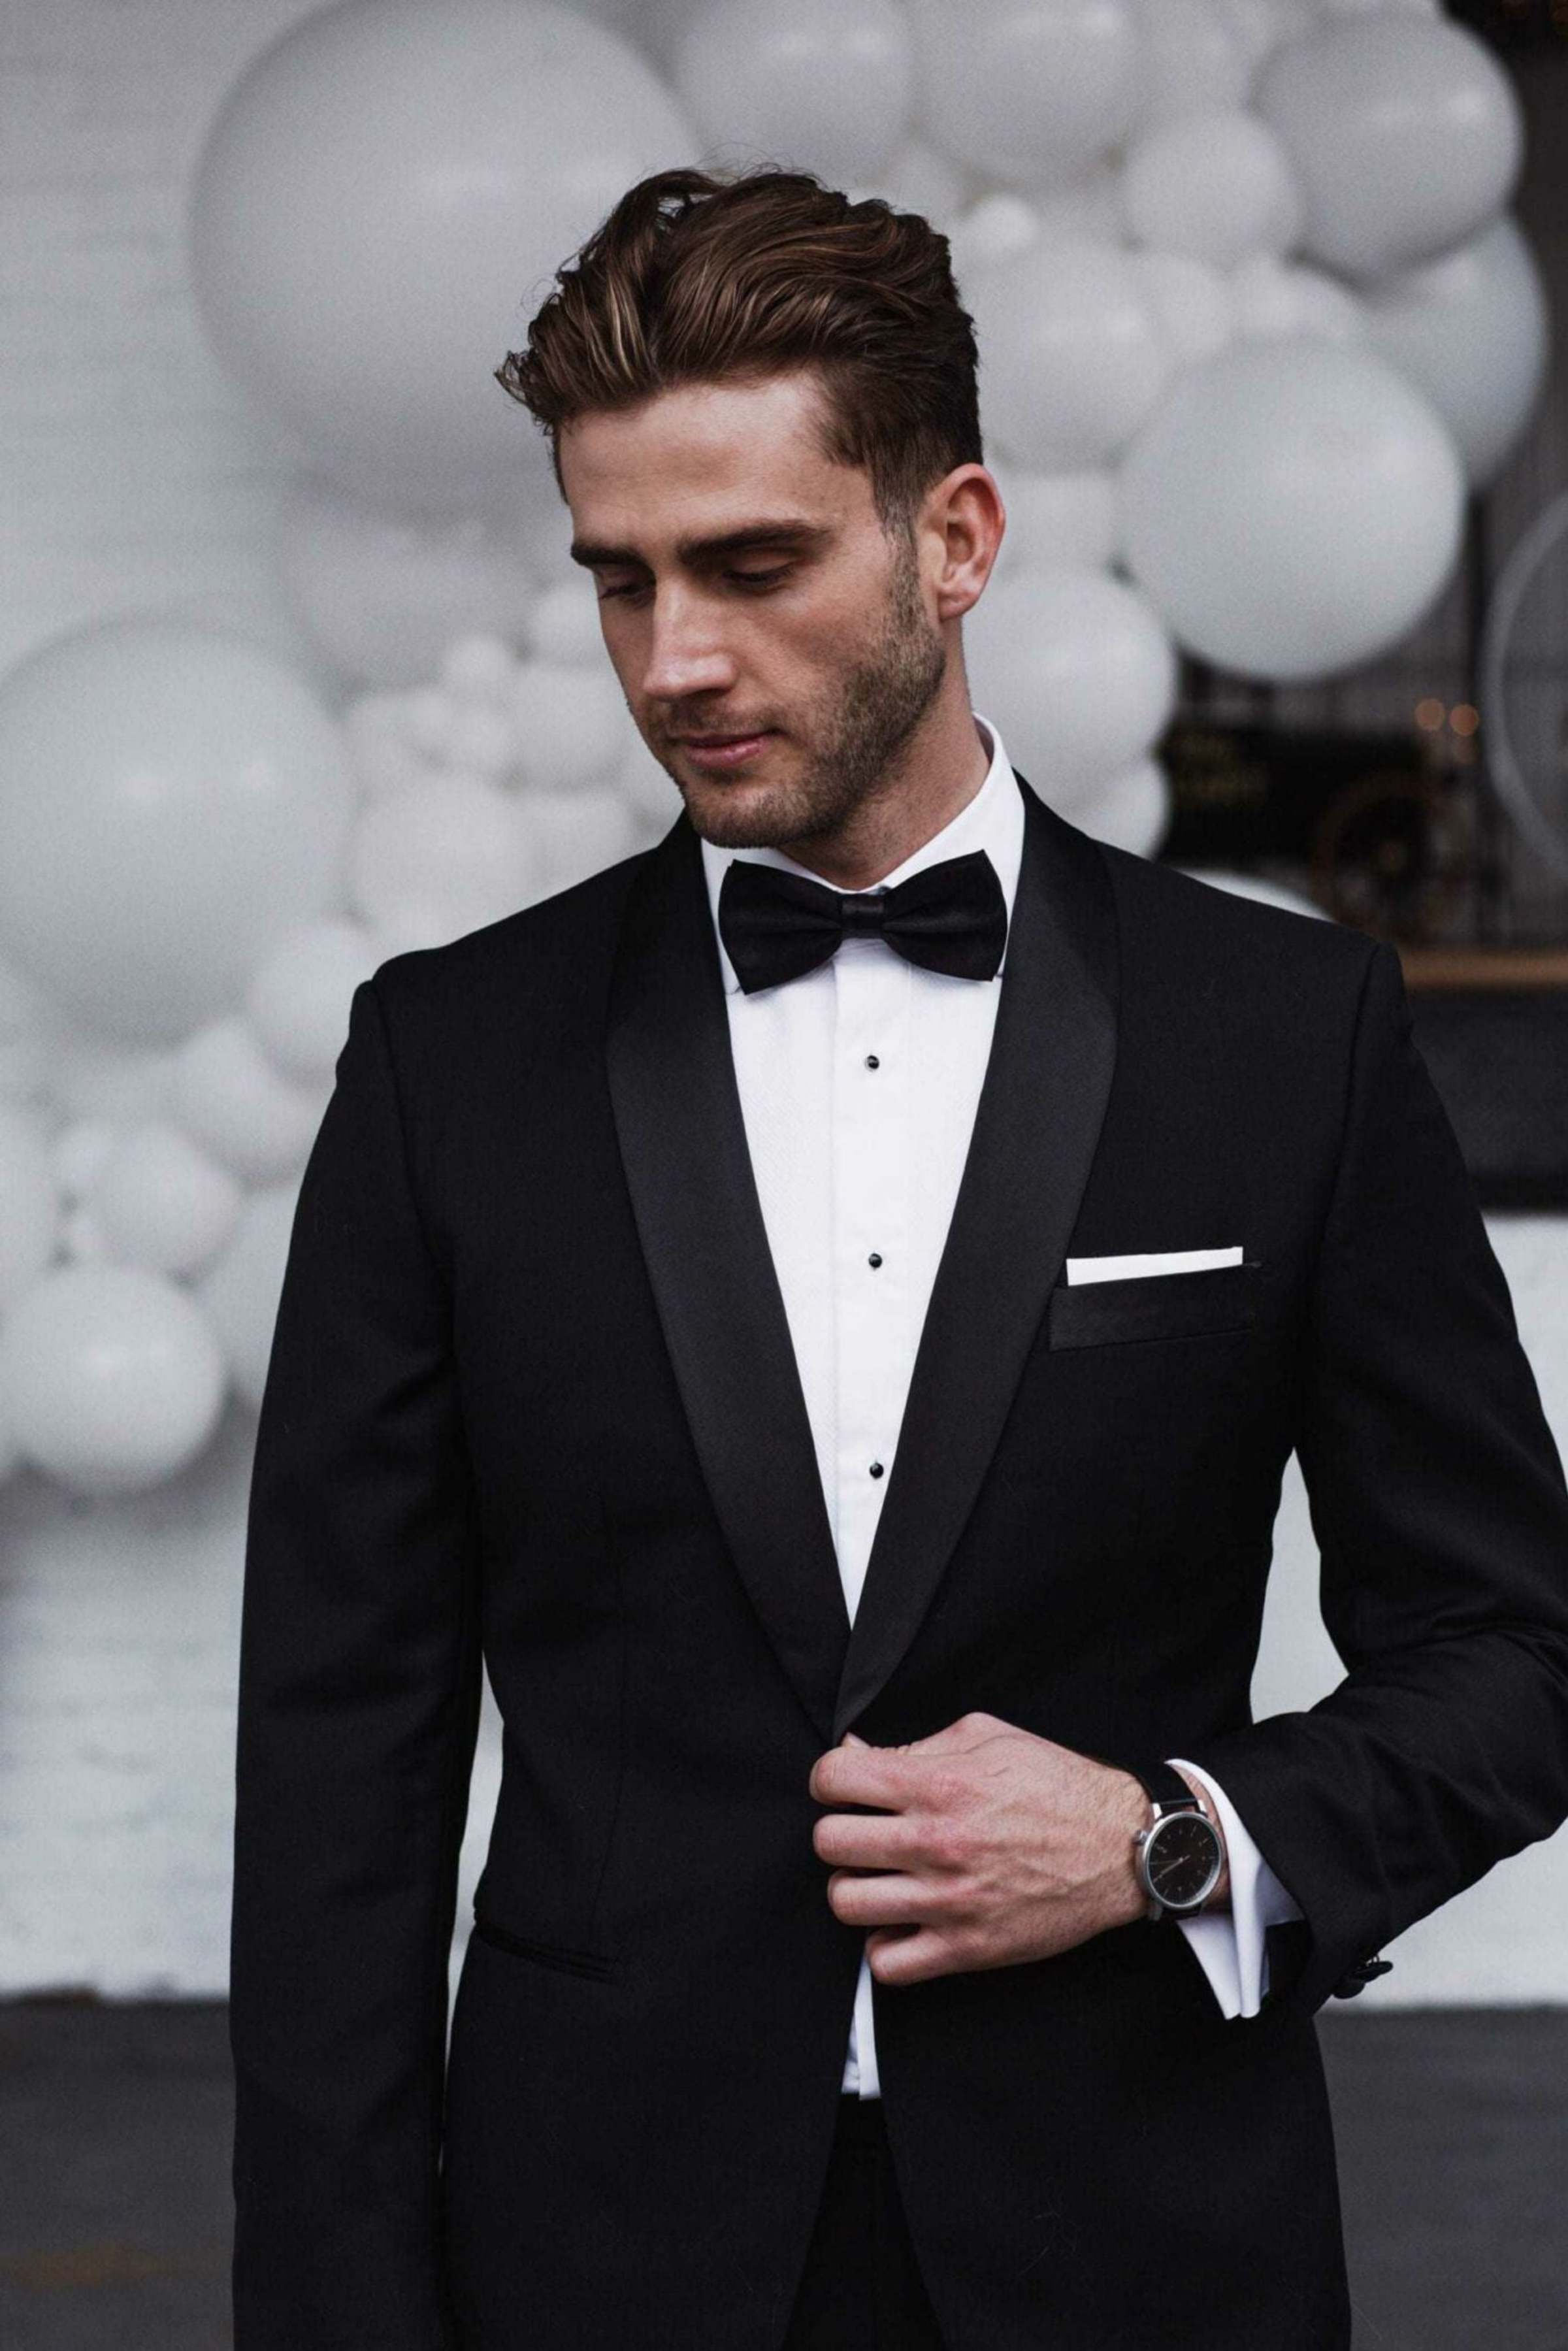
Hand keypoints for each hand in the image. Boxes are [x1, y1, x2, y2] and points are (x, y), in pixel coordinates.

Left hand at [808, 1711, 1153, 1986]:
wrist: (1120, 1847)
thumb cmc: (1056, 1785)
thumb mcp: (987, 1738)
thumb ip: (915, 1745)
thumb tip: (855, 1752)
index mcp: (939, 1783)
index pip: (833, 1778)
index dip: (830, 1779)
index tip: (845, 1788)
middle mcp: (937, 1842)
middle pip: (830, 1842)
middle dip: (840, 1831)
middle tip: (866, 1831)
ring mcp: (949, 1901)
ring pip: (846, 1902)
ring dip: (856, 1886)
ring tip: (882, 1877)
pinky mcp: (967, 1948)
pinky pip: (887, 1962)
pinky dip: (885, 1944)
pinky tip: (904, 1920)